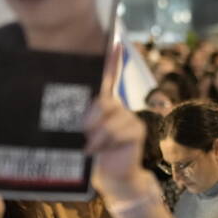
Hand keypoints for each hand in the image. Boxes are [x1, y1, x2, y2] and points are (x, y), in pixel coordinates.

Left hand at [87, 45, 148, 201]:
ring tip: (90, 148)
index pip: (108, 77)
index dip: (112, 59)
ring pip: (110, 117)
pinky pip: (120, 130)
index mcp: (102, 104)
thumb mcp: (80, 135)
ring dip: (97, 134)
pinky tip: (103, 149)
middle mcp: (117, 106)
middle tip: (81, 132)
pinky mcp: (137, 129)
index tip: (115, 41)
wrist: (110, 177)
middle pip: (103, 99)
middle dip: (90, 116)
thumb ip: (81, 122)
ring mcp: (129, 117)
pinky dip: (107, 141)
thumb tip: (82, 119)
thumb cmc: (90, 154)